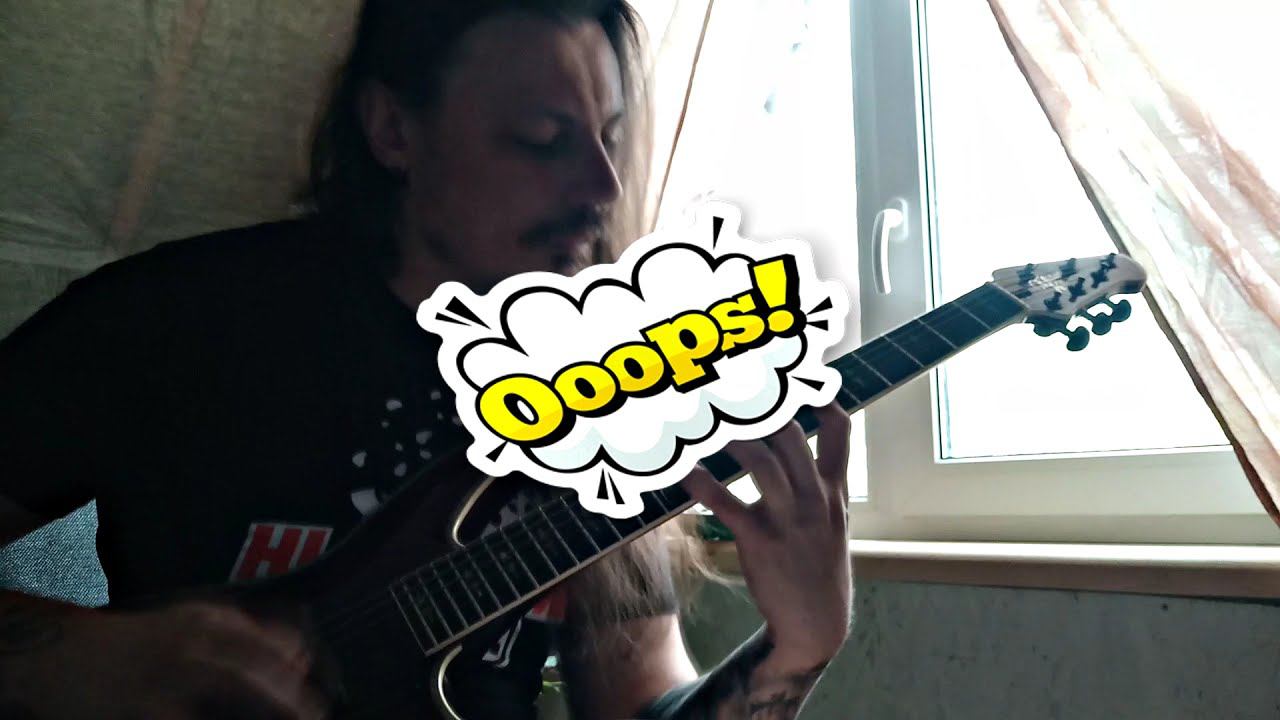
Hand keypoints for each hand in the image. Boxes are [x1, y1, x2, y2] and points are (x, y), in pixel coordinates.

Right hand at [31, 601, 326, 718]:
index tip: (319, 693)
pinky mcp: (145, 704)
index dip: (300, 668)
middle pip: (260, 668)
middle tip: (315, 718)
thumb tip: (298, 657)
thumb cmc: (132, 644)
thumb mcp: (187, 626)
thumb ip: (238, 637)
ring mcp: (169, 672)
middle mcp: (195, 640)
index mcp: (209, 620)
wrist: (58, 651)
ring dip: (270, 710)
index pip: (273, 640)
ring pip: (235, 690)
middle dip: (293, 698)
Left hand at [683, 401, 852, 674]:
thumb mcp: (833, 520)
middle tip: (732, 382)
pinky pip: (725, 502)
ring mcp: (788, 518)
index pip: (839, 429)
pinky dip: (699, 481)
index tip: (795, 373)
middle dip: (763, 404)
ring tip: (706, 415)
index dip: (820, 395)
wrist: (816, 621)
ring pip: (760, 460)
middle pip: (792, 433)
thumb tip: (791, 450)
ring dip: (731, 434)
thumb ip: (818, 483)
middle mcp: (814, 497)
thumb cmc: (817, 565)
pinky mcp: (759, 540)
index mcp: (833, 489)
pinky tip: (681, 466)